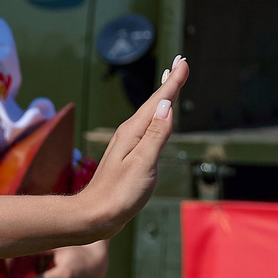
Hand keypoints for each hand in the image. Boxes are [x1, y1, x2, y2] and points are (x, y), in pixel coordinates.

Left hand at [73, 57, 188, 237]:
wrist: (95, 215)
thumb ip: (156, 135)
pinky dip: (156, 117)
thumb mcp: (143, 164)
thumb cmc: (119, 194)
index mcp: (134, 132)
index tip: (183, 62)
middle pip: (153, 104)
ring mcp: (128, 144)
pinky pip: (147, 128)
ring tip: (171, 83)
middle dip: (168, 83)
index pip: (158, 102)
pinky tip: (157, 118)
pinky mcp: (129, 156)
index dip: (172, 82)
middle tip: (180, 63)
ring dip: (162, 97)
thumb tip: (166, 106)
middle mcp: (129, 134)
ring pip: (150, 114)